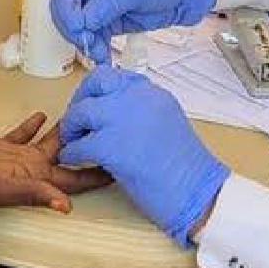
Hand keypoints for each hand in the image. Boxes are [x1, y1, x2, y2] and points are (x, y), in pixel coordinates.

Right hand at [0, 112, 110, 211]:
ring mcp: (16, 158)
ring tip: (83, 117)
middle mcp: (31, 170)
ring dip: (64, 133)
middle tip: (110, 132)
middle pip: (67, 159)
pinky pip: (21, 136)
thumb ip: (35, 192)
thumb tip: (66, 208)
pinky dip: (32, 126)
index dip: (96, 175)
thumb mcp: (6, 189)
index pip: (74, 179)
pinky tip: (41, 114)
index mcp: (37, 179)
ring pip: (47, 143)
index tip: (119, 166)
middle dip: (88, 149)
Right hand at [49, 0, 218, 63]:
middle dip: (73, 27)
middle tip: (86, 41)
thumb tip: (82, 22)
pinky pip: (95, 36)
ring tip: (98, 51)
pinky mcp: (110, 20)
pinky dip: (96, 46)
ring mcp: (100, 3)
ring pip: (79, 26)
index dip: (66, 8)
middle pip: (67, 8)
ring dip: (85, 41)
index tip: (77, 26)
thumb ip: (104, 4)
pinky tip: (102, 56)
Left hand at [59, 68, 228, 244]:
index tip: (90, 103)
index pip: (112, 76)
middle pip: (94, 85)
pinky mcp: (113, 147)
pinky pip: (80, 145)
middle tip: (75, 121)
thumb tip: (111, 112)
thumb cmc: (184, 167)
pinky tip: (75, 159)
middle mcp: (138, 98)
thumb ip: (140, 110)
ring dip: (71, 127)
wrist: (196, 191)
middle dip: (79, 101)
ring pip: (82, 112)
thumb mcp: (165, 121)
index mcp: (151, 92)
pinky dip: (72, 153)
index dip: (95, 90)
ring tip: (72, 141)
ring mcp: (124, 120)